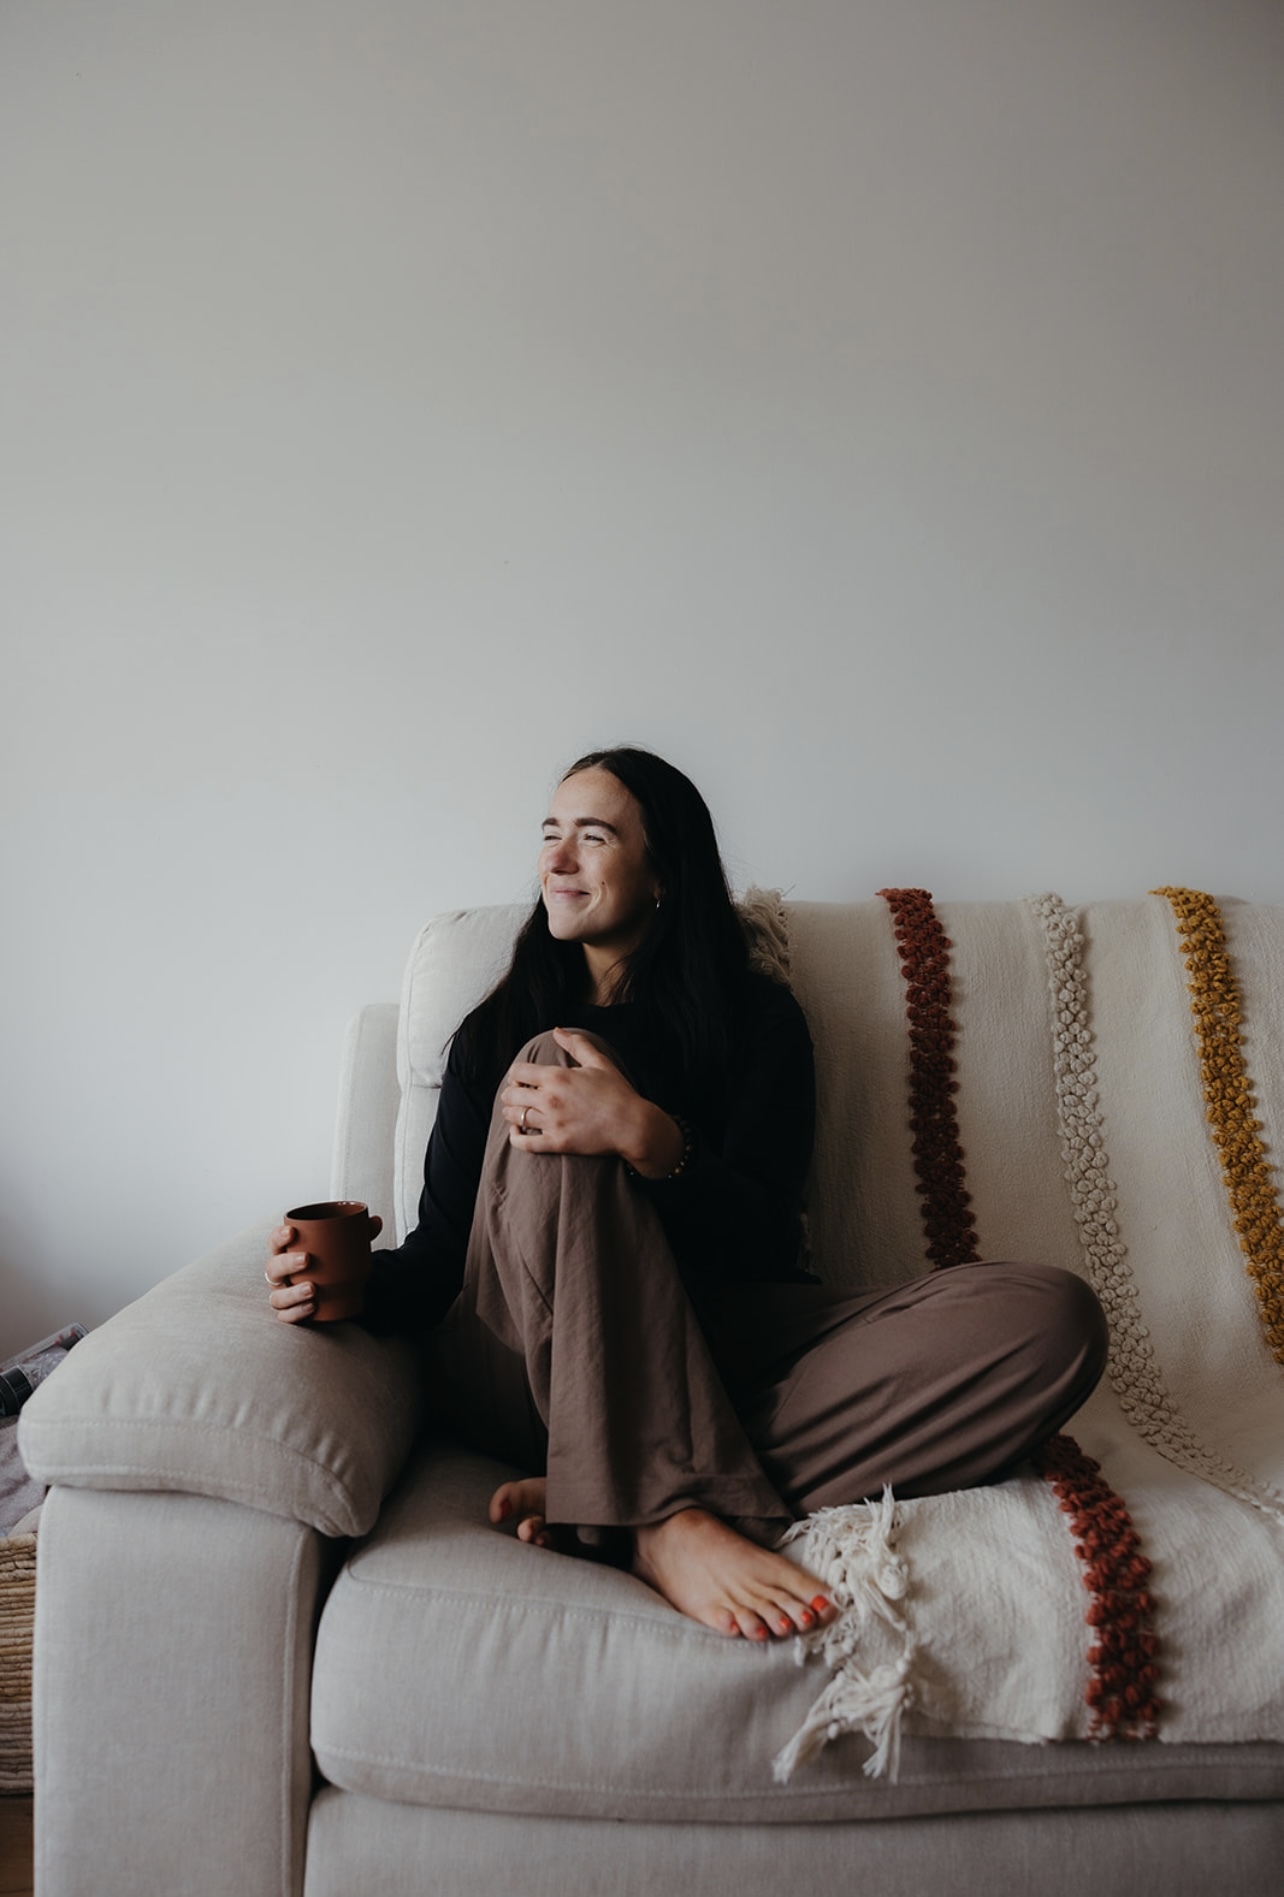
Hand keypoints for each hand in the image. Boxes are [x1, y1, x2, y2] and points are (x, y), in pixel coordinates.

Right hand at [265, 1215, 381, 1324]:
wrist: (333, 1293)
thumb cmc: (331, 1265)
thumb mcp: (343, 1249)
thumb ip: (358, 1235)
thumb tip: (377, 1221)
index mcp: (287, 1253)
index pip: (275, 1242)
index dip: (278, 1236)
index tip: (292, 1231)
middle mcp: (280, 1275)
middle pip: (273, 1268)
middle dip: (287, 1262)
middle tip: (307, 1259)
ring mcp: (282, 1295)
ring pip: (277, 1296)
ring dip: (293, 1292)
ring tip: (313, 1288)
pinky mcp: (290, 1313)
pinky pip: (287, 1316)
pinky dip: (298, 1312)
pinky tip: (312, 1306)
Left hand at [500, 1029, 684, 1176]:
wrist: (631, 1125)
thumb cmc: (617, 1092)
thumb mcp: (599, 1062)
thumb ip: (576, 1043)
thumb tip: (557, 1030)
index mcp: (557, 1077)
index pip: (518, 1072)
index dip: (515, 1074)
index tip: (520, 1078)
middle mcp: (550, 1099)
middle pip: (511, 1095)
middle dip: (510, 1094)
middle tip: (516, 1096)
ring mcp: (552, 1123)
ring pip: (515, 1117)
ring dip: (511, 1114)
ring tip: (516, 1113)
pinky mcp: (556, 1143)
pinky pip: (524, 1143)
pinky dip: (515, 1137)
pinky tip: (517, 1132)